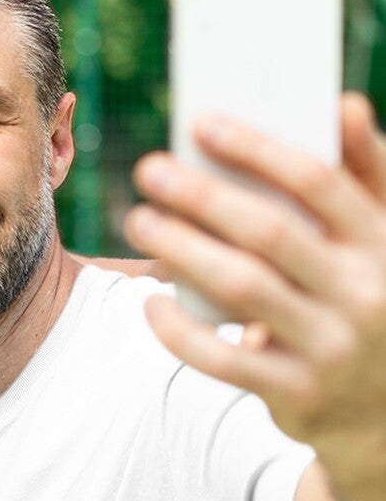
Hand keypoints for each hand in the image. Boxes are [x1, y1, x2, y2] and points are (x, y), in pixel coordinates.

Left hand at [123, 94, 385, 467]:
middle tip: (148, 169)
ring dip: (181, 250)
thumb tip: (345, 106)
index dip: (258, 150)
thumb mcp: (384, 243)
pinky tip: (151, 304)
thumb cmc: (369, 301)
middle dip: (203, 196)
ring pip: (242, 288)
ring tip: (139, 220)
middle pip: (271, 232)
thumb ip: (366, 178)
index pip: (320, 183)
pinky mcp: (297, 394)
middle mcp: (365, 293)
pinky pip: (223, 359)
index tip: (201, 123)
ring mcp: (332, 348)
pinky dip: (180, 330)